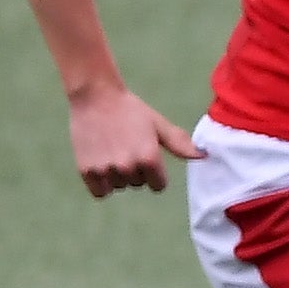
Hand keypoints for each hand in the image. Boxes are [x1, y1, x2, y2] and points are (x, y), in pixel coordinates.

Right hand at [66, 84, 200, 197]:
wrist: (95, 96)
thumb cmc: (131, 110)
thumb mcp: (158, 125)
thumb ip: (180, 144)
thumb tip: (202, 156)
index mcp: (149, 157)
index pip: (158, 185)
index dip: (154, 172)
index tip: (145, 155)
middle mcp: (128, 166)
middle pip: (137, 184)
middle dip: (135, 170)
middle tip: (125, 146)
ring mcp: (106, 169)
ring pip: (118, 186)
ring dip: (117, 175)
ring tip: (111, 150)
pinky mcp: (86, 170)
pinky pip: (100, 192)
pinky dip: (100, 183)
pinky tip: (100, 164)